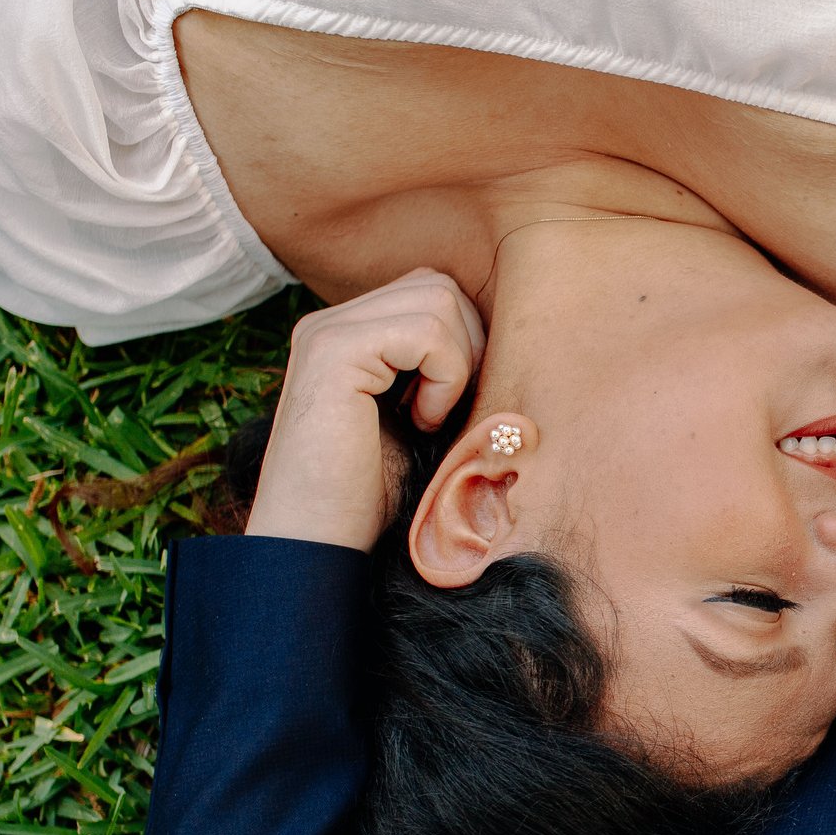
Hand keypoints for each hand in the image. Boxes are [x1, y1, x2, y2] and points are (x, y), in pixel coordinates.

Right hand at [244, 270, 486, 550]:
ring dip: (456, 364)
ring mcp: (326, 331)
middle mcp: (331, 323)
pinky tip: (420, 423)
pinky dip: (444, 378)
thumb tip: (518, 337)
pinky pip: (426, 331)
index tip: (452, 408)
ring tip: (427, 420)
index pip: (433, 294)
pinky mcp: (332, 350)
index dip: (465, 345)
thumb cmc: (376, 499)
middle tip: (446, 413)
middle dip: (467, 348)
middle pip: (440, 286)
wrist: (318, 547)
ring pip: (439, 299)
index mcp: (349, 336)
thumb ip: (445, 370)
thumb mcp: (424, 421)